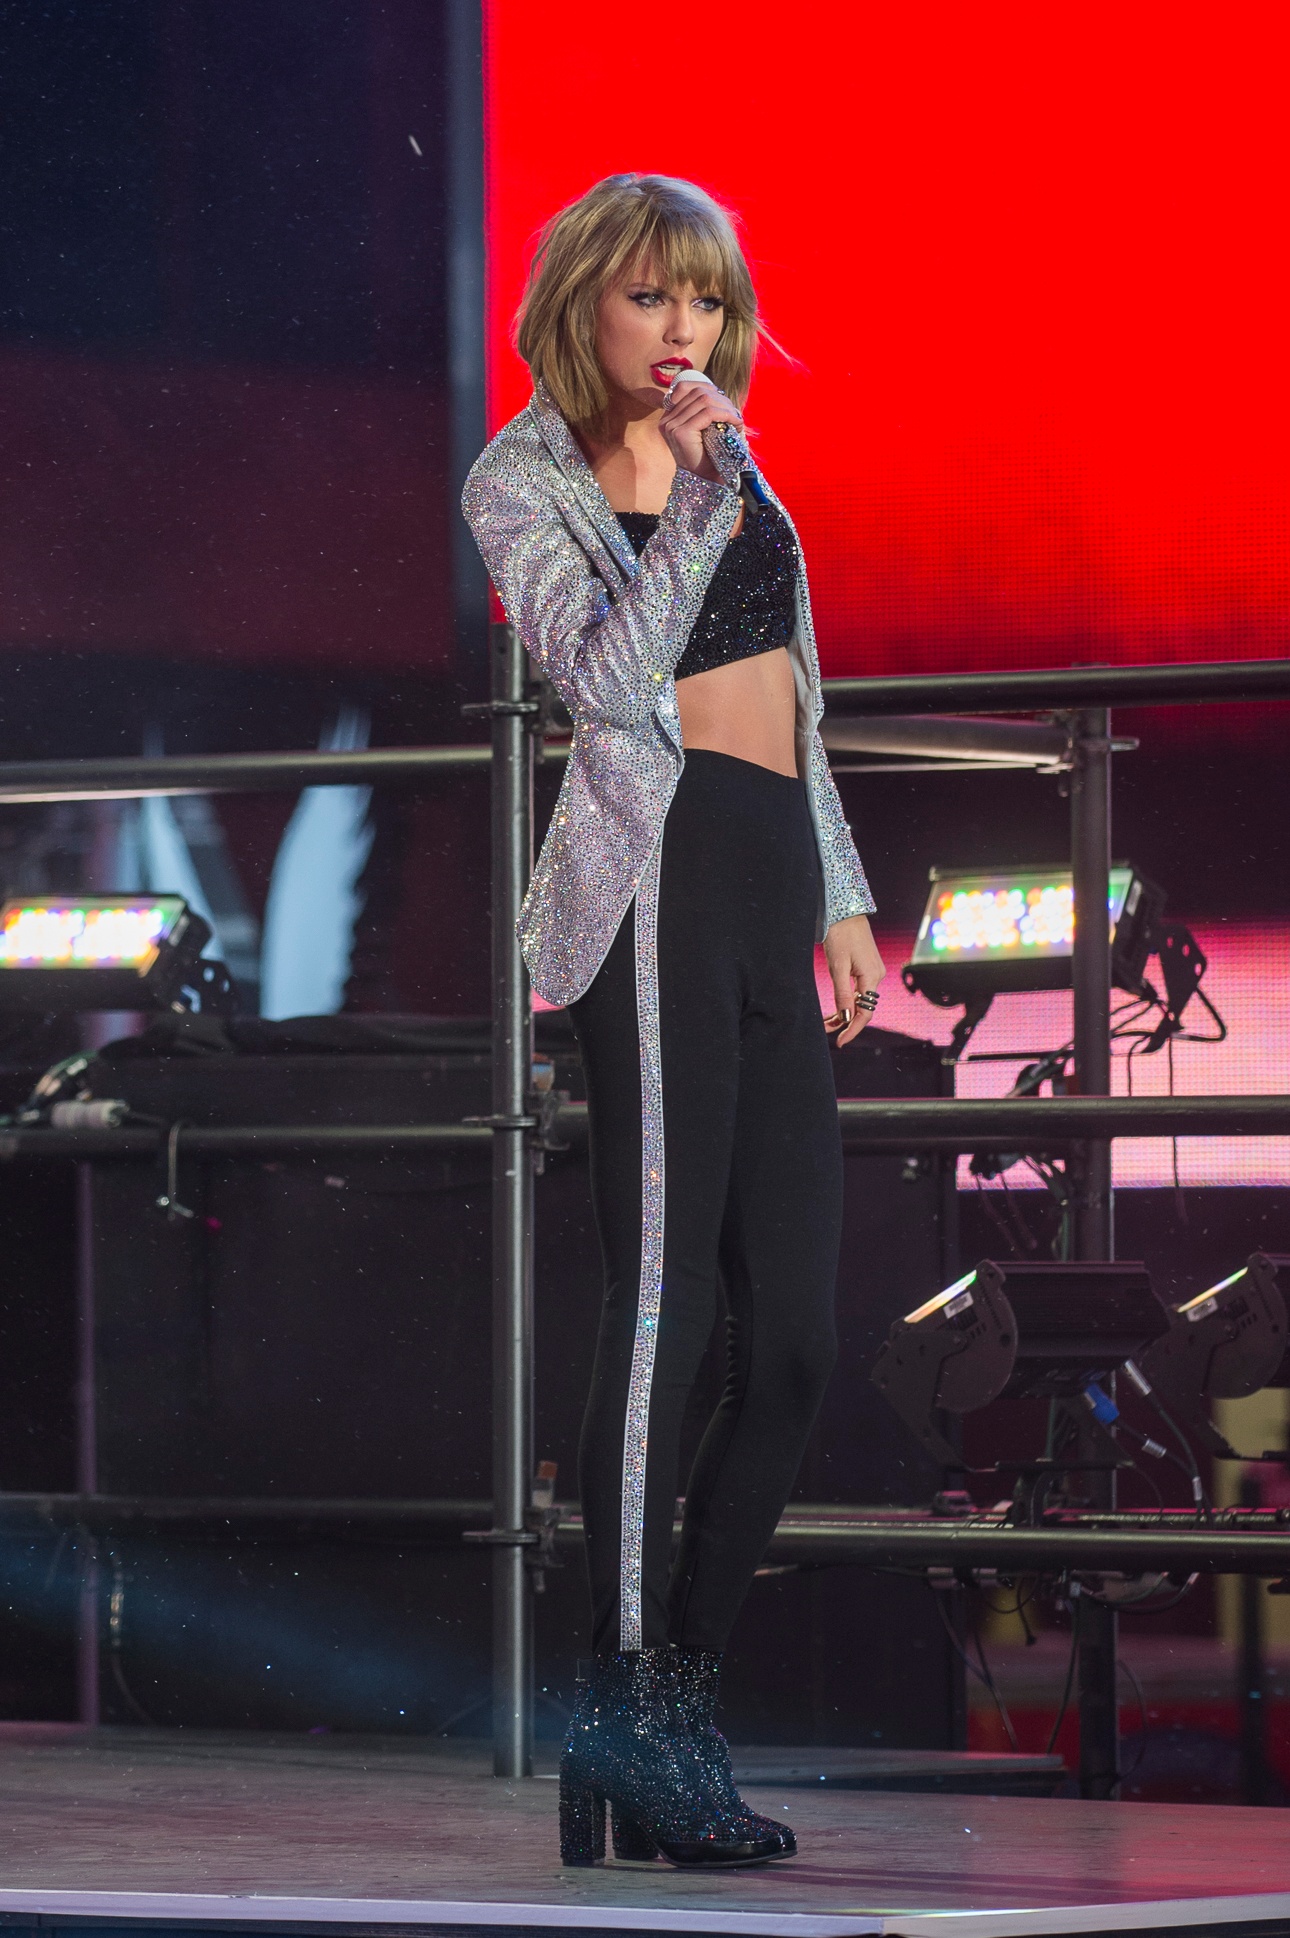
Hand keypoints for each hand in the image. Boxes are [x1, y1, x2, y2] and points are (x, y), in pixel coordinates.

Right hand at [660, 374, 742, 481]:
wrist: (708, 482)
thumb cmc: (710, 456)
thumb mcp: (706, 429)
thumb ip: (706, 410)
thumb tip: (719, 391)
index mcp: (669, 417)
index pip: (684, 387)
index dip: (708, 388)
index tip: (724, 400)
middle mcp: (666, 420)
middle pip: (697, 392)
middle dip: (721, 399)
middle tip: (735, 413)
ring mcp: (671, 426)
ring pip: (703, 400)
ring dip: (726, 407)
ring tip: (737, 419)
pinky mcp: (680, 432)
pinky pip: (707, 413)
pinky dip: (725, 414)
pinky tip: (736, 422)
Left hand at [823, 915, 884, 1047]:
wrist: (845, 910)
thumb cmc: (840, 934)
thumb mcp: (838, 966)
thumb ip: (842, 993)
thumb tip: (845, 1017)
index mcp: (872, 976)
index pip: (865, 1013)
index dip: (852, 1030)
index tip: (840, 1042)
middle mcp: (877, 975)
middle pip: (863, 1007)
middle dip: (845, 1021)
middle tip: (826, 1030)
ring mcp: (873, 970)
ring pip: (861, 999)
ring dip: (845, 1011)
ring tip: (827, 1021)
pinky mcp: (867, 966)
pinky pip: (860, 989)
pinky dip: (848, 999)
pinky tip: (837, 1006)